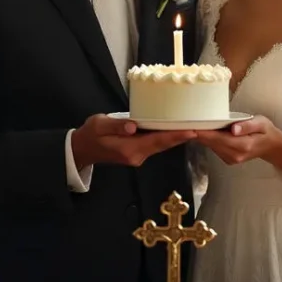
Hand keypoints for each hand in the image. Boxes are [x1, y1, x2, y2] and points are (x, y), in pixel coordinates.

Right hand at [71, 114, 196, 168]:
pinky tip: (173, 129)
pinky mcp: (137, 153)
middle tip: (199, 127)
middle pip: (163, 145)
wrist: (82, 149)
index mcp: (128, 149)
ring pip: (161, 146)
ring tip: (191, 126)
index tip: (191, 132)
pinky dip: (166, 138)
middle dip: (181, 136)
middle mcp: (137, 156)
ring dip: (175, 137)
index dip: (175, 136)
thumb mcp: (99, 125)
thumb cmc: (90, 135)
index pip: (157, 141)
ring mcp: (137, 156)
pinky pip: (155, 145)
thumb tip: (133, 125)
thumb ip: (116, 125)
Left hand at [194, 115, 281, 173]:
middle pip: (211, 143)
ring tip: (190, 123)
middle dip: (198, 133)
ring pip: (211, 146)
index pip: (219, 138)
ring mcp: (231, 159)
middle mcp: (235, 155)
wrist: (271, 146)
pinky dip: (208, 139)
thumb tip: (233, 128)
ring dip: (201, 136)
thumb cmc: (265, 131)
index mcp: (243, 145)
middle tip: (184, 121)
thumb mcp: (261, 123)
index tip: (191, 126)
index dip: (204, 132)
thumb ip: (247, 125)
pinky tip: (203, 130)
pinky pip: (214, 148)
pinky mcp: (228, 159)